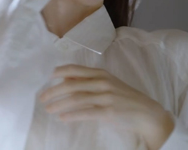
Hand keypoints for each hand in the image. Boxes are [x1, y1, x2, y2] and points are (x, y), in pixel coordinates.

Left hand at [38, 64, 174, 148]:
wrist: (145, 112)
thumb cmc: (124, 97)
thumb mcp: (107, 83)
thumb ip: (87, 80)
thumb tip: (66, 78)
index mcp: (101, 73)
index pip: (75, 69)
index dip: (59, 72)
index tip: (48, 78)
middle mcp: (102, 82)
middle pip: (72, 85)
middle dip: (54, 91)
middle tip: (42, 98)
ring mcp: (105, 96)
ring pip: (76, 99)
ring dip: (59, 104)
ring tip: (49, 109)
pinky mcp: (108, 111)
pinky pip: (85, 112)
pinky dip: (72, 115)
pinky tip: (63, 118)